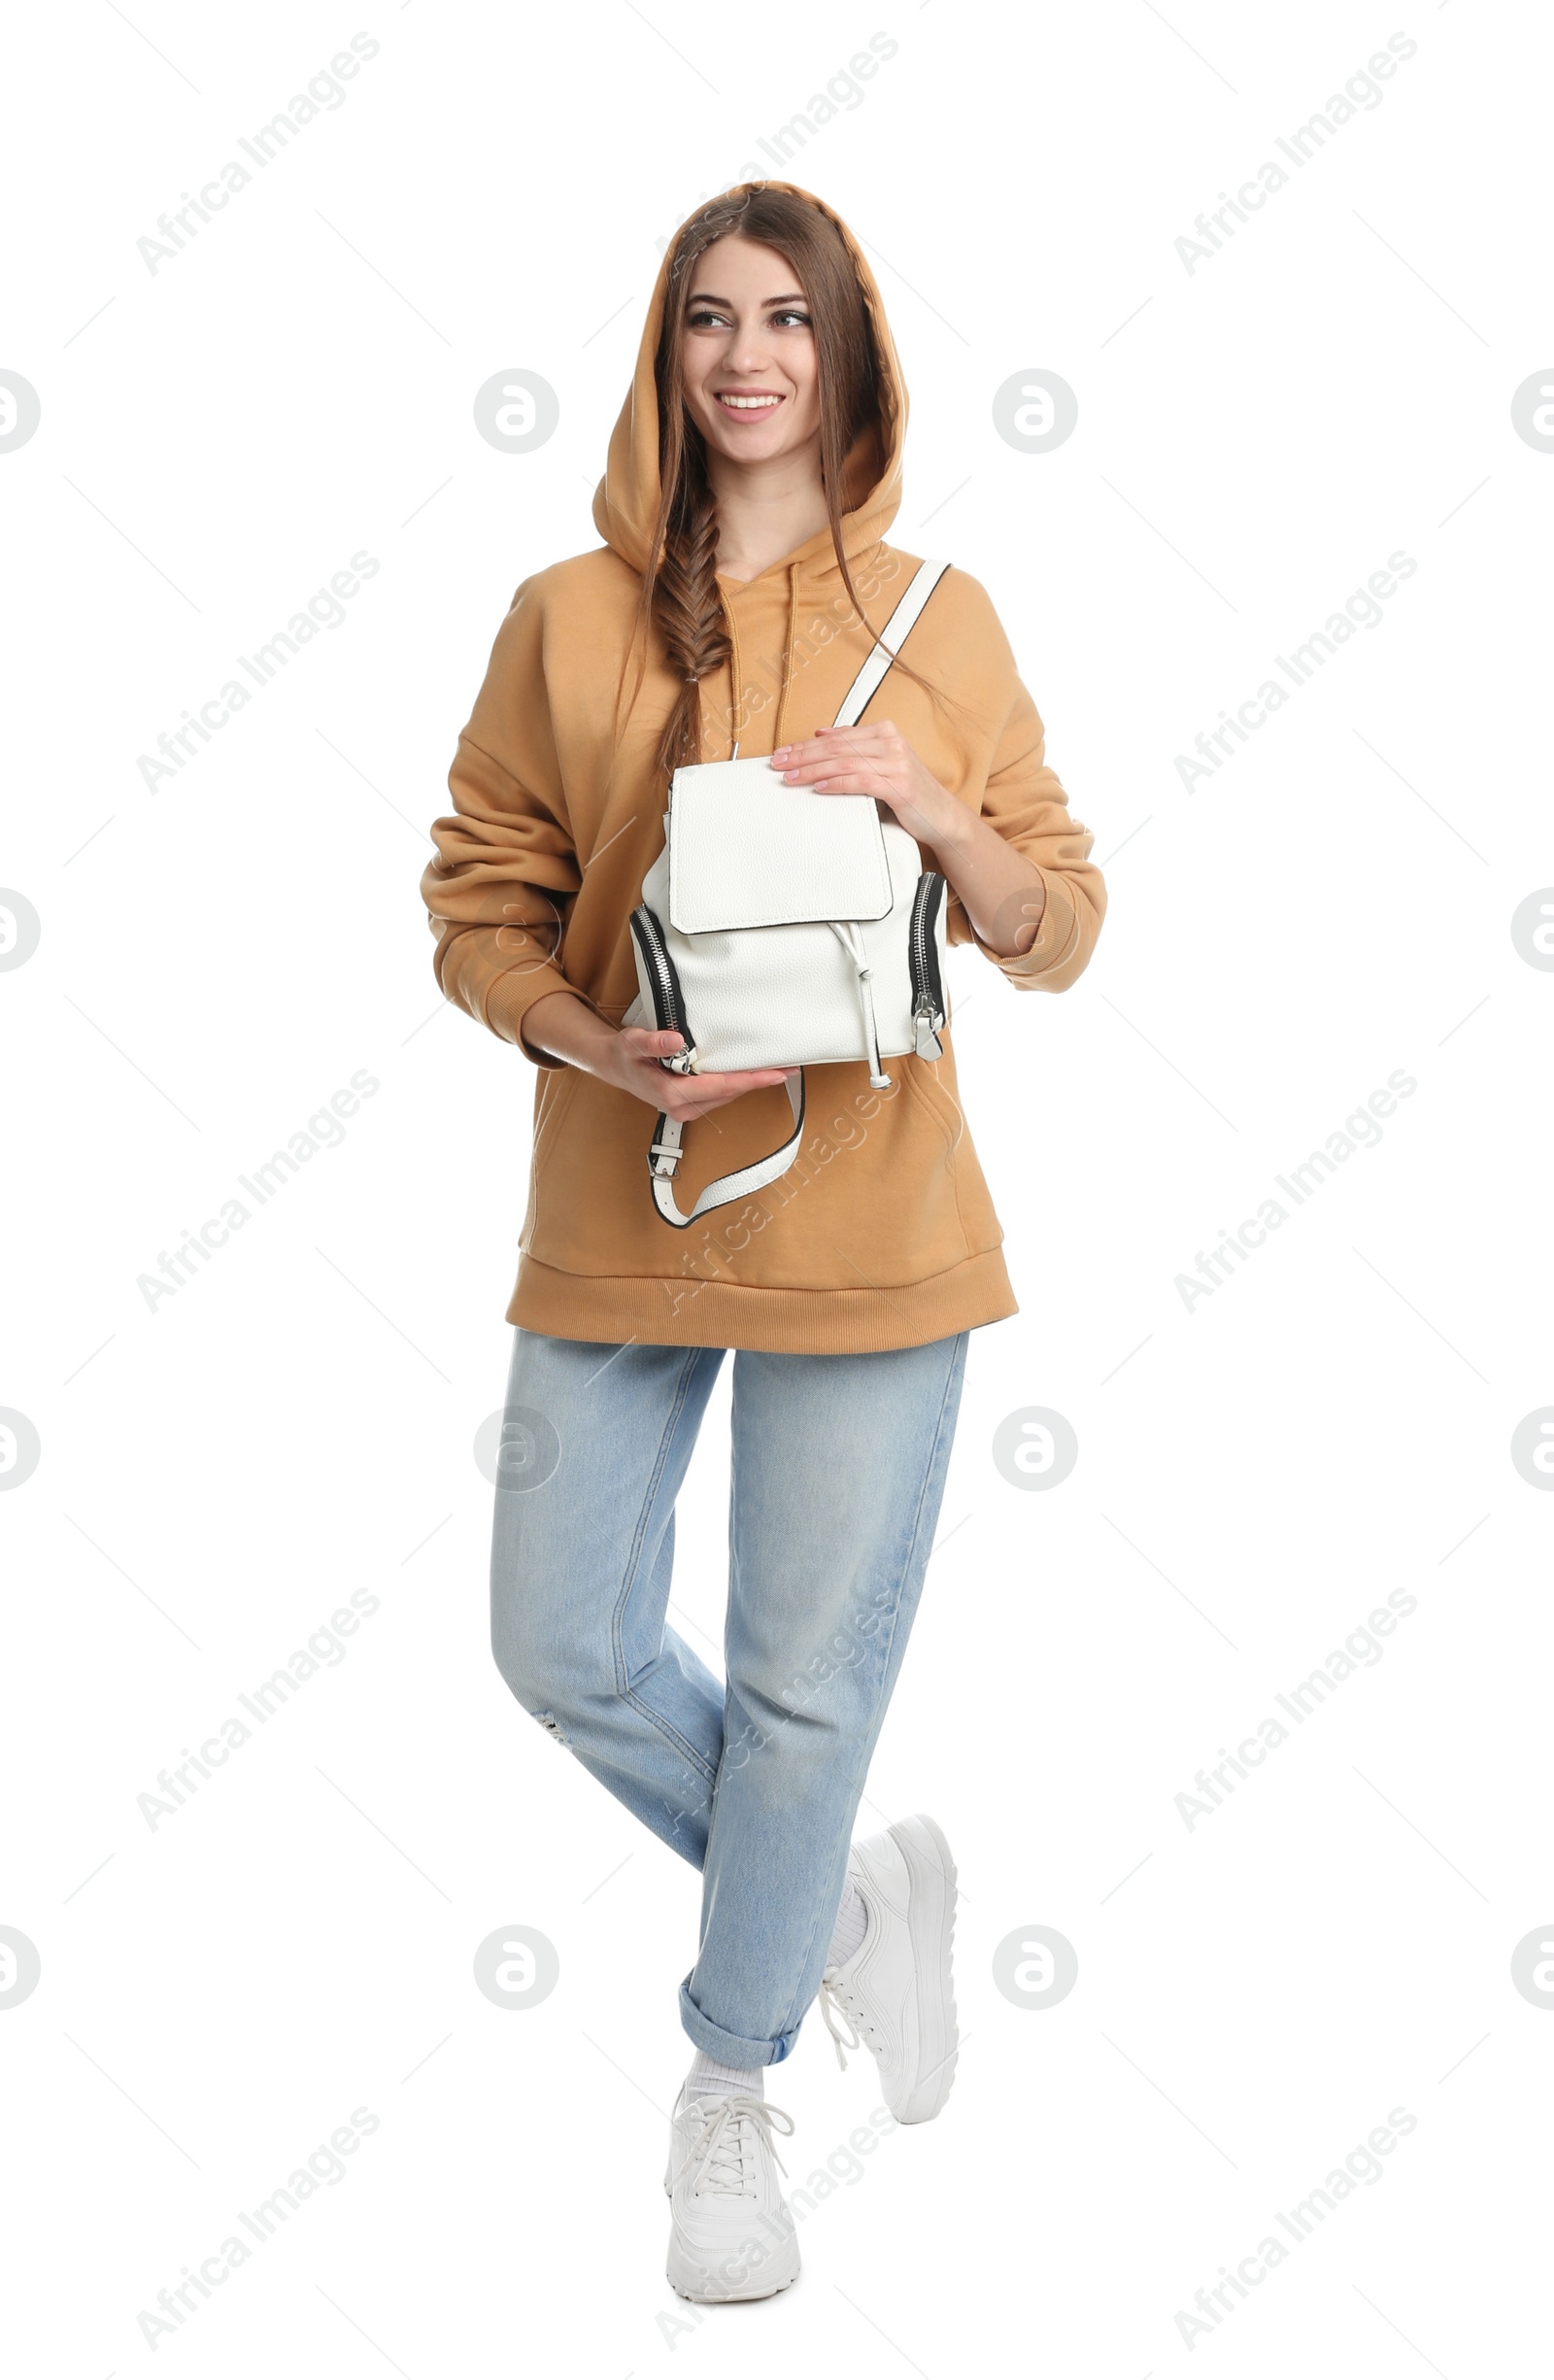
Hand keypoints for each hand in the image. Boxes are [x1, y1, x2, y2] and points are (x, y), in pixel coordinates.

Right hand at [522, 994, 798, 1116]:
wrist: (615, 1067)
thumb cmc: (625, 1056)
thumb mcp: (633, 1042)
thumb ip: (654, 1042)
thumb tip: (677, 1041)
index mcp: (674, 1094)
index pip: (721, 1086)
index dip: (750, 1080)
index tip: (774, 1075)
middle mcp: (684, 1106)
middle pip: (731, 1092)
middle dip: (760, 1080)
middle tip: (789, 1067)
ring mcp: (688, 1108)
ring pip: (728, 1095)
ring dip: (752, 1082)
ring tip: (778, 1069)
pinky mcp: (692, 1104)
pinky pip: (721, 1093)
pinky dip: (739, 1083)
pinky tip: (753, 1073)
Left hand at [769, 722, 1049, 957]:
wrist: (942, 816)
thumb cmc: (907, 793)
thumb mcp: (881, 764)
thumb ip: (855, 748)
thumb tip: (820, 733)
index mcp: (885, 732)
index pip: (836, 737)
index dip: (805, 745)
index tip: (782, 753)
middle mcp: (891, 742)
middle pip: (836, 747)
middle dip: (802, 755)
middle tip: (777, 764)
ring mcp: (897, 763)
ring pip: (844, 762)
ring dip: (813, 770)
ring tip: (790, 778)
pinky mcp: (899, 785)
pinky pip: (860, 781)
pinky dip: (836, 783)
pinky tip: (818, 788)